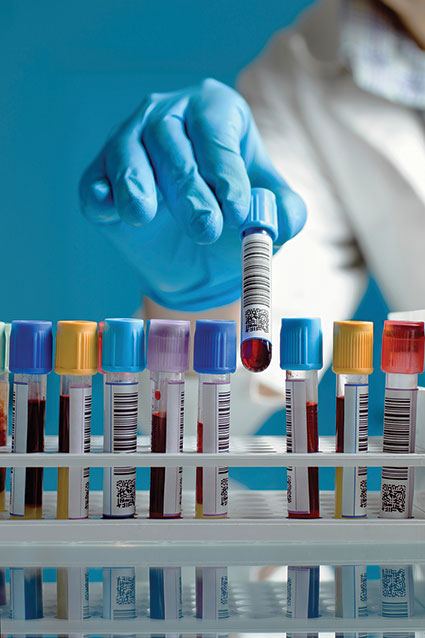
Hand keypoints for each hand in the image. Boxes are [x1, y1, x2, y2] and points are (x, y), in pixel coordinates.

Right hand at [79, 79, 305, 309]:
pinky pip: (95, 183)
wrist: (198, 258)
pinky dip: (100, 195)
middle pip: (171, 140)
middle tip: (206, 227)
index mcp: (214, 111)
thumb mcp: (269, 218)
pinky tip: (109, 209)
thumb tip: (277, 221)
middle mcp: (168, 116)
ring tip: (145, 216)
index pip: (215, 131)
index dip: (226, 169)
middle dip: (188, 187)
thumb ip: (286, 215)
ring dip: (138, 185)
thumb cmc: (235, 221)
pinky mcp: (100, 177)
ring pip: (127, 153)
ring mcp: (129, 143)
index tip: (238, 210)